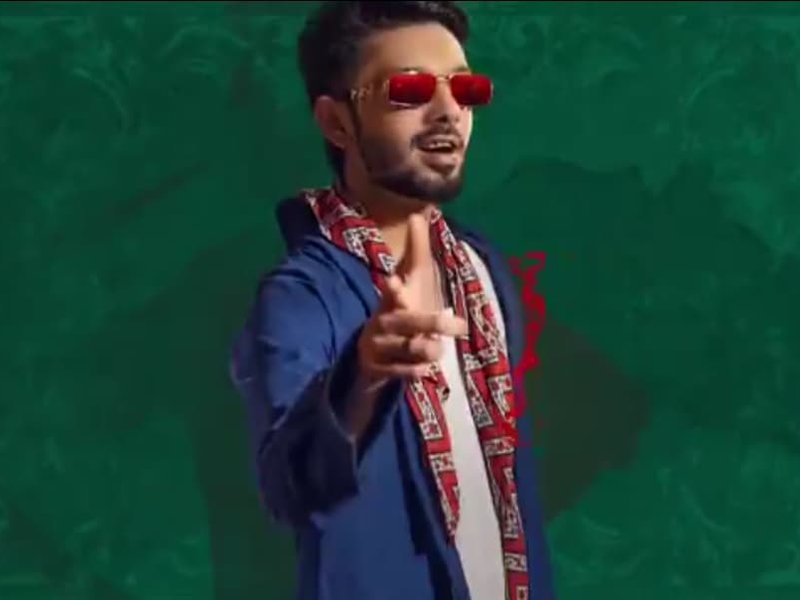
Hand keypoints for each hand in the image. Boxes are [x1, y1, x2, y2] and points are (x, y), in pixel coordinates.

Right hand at [357, 213, 467, 380]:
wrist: (367, 355)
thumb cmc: (399, 309)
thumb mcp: (409, 282)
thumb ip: (416, 251)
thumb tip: (418, 214)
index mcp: (390, 299)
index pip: (393, 290)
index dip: (395, 288)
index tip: (393, 281)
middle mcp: (382, 321)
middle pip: (403, 321)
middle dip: (427, 321)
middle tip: (456, 323)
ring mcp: (379, 347)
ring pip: (403, 348)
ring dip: (424, 348)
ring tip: (439, 349)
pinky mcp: (378, 370)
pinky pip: (397, 372)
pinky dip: (412, 371)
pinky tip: (426, 372)